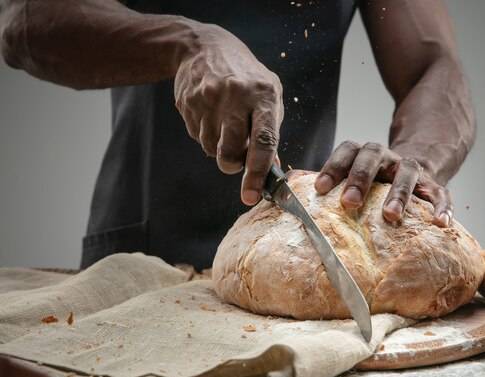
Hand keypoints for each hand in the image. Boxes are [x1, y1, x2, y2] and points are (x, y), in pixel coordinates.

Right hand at [174, 23, 283, 205]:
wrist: (203, 47)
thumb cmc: (246, 76)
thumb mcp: (269, 94)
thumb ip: (271, 129)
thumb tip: (271, 166)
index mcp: (263, 95)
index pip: (263, 141)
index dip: (257, 173)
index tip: (252, 196)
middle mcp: (236, 97)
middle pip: (230, 152)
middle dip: (232, 165)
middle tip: (236, 159)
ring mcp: (208, 99)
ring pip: (211, 149)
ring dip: (219, 148)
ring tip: (225, 125)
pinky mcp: (188, 103)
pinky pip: (196, 137)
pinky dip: (206, 135)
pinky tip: (210, 115)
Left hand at [314, 141, 452, 226]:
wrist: (413, 174)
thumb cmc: (373, 182)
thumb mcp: (349, 177)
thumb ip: (323, 180)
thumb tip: (286, 183)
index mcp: (363, 155)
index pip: (347, 151)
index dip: (333, 167)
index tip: (319, 189)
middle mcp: (387, 158)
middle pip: (373, 157)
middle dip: (360, 178)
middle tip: (349, 203)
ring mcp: (412, 170)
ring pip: (407, 173)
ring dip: (399, 193)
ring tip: (391, 216)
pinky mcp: (434, 187)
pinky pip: (441, 194)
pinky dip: (442, 207)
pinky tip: (440, 224)